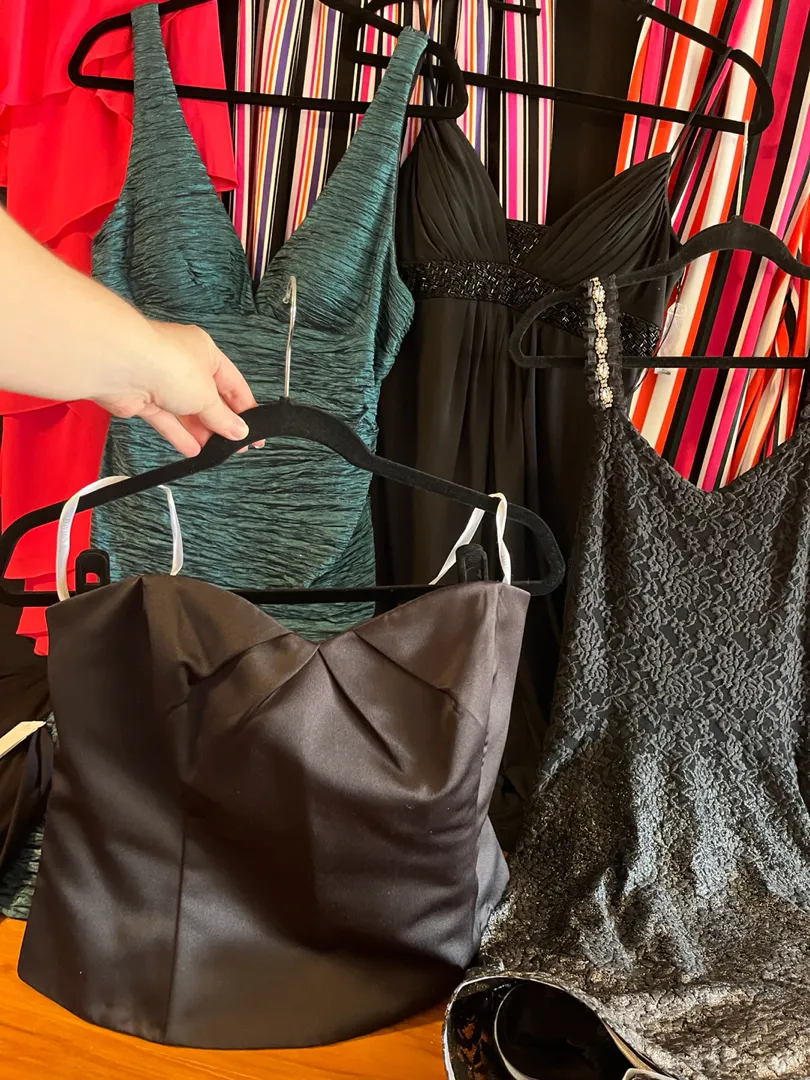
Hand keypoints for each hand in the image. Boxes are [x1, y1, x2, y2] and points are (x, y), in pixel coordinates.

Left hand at [95, 322, 257, 457]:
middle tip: (235, 445)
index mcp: (205, 352)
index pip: (232, 384)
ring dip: (200, 431)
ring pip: (186, 411)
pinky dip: (178, 434)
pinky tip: (192, 449)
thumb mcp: (208, 396)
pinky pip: (165, 420)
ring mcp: (161, 381)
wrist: (122, 366)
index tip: (254, 431)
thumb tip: (239, 431)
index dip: (245, 409)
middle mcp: (183, 364)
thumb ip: (223, 417)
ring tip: (215, 451)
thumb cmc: (167, 363)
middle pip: (208, 399)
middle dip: (221, 423)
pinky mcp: (142, 399)